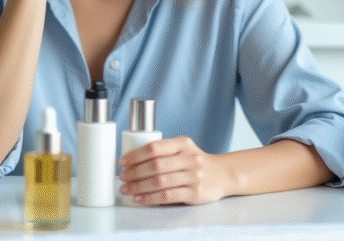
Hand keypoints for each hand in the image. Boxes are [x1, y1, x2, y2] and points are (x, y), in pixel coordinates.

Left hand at [118, 137, 235, 205]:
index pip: (154, 147)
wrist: (222, 174)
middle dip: (134, 173)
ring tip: (126, 189)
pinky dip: (150, 198)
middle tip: (121, 178)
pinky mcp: (195, 193)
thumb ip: (163, 151)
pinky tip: (139, 199)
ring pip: (160, 182)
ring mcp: (193, 176)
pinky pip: (167, 196)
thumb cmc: (195, 162)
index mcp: (182, 143)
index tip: (122, 162)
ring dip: (139, 187)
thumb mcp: (183, 149)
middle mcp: (189, 158)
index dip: (135, 155)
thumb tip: (131, 160)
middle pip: (155, 166)